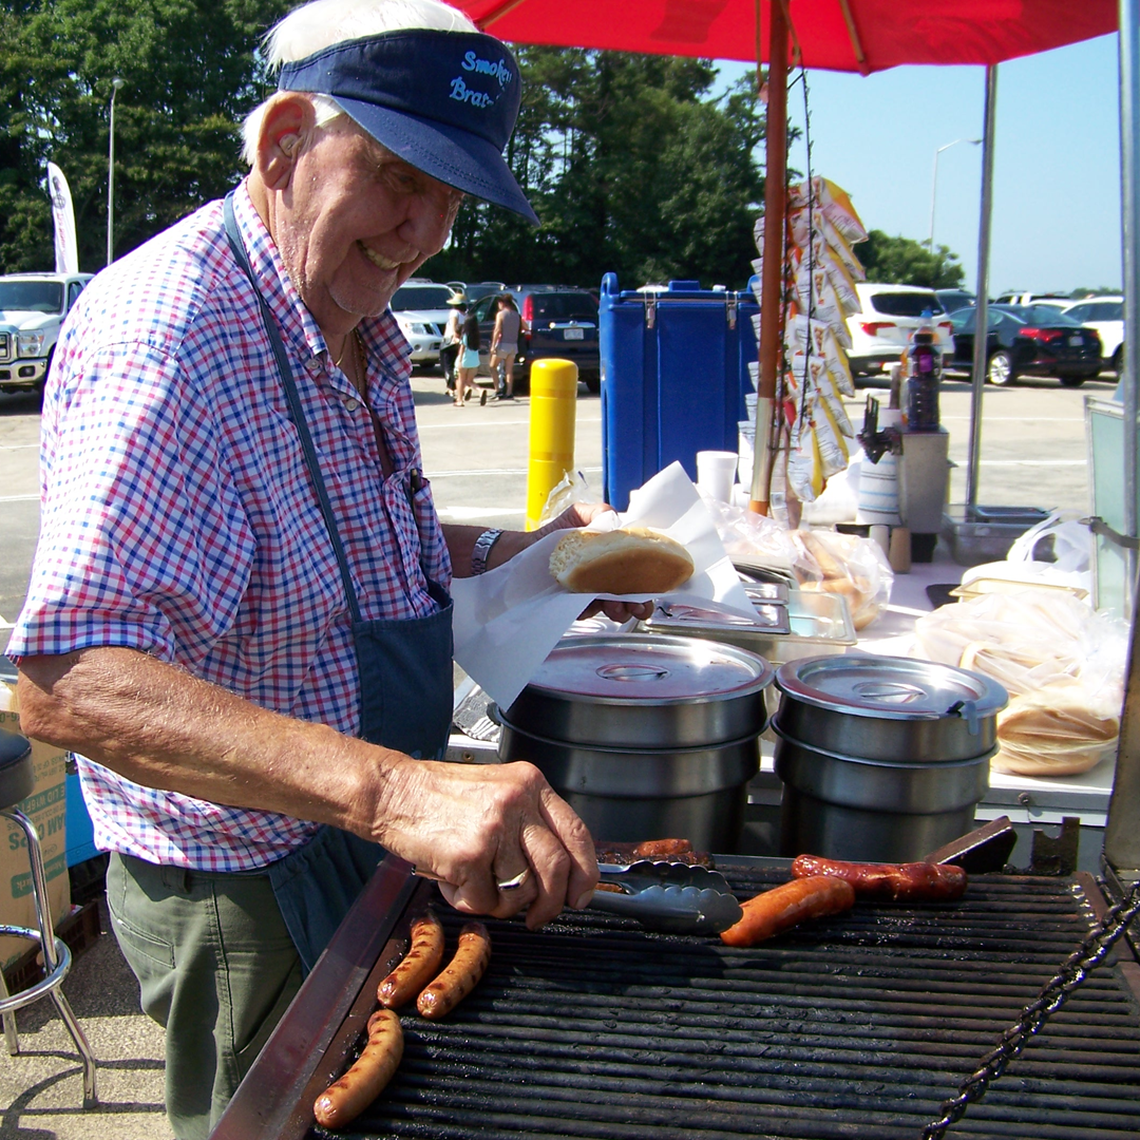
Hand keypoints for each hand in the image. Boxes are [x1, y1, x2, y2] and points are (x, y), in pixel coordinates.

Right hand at [375, 757, 597, 929]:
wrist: (394, 792)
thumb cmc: (441, 797)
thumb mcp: (497, 791)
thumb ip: (529, 821)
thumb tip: (560, 872)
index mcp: (529, 784)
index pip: (576, 832)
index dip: (585, 872)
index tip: (580, 896)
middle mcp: (517, 802)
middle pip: (556, 867)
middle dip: (550, 904)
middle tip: (537, 917)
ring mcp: (494, 828)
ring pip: (521, 891)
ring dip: (498, 902)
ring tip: (475, 883)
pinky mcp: (469, 854)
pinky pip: (484, 901)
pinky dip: (467, 901)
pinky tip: (453, 880)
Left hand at [532, 503, 654, 622]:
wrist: (522, 553)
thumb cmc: (553, 535)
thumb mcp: (578, 516)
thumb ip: (598, 514)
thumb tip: (616, 518)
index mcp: (615, 559)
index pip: (640, 571)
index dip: (651, 580)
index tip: (657, 586)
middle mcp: (607, 579)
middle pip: (632, 595)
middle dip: (640, 603)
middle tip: (641, 606)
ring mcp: (592, 594)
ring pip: (612, 607)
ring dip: (620, 610)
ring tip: (618, 608)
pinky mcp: (574, 606)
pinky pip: (586, 611)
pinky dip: (590, 610)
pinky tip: (591, 606)